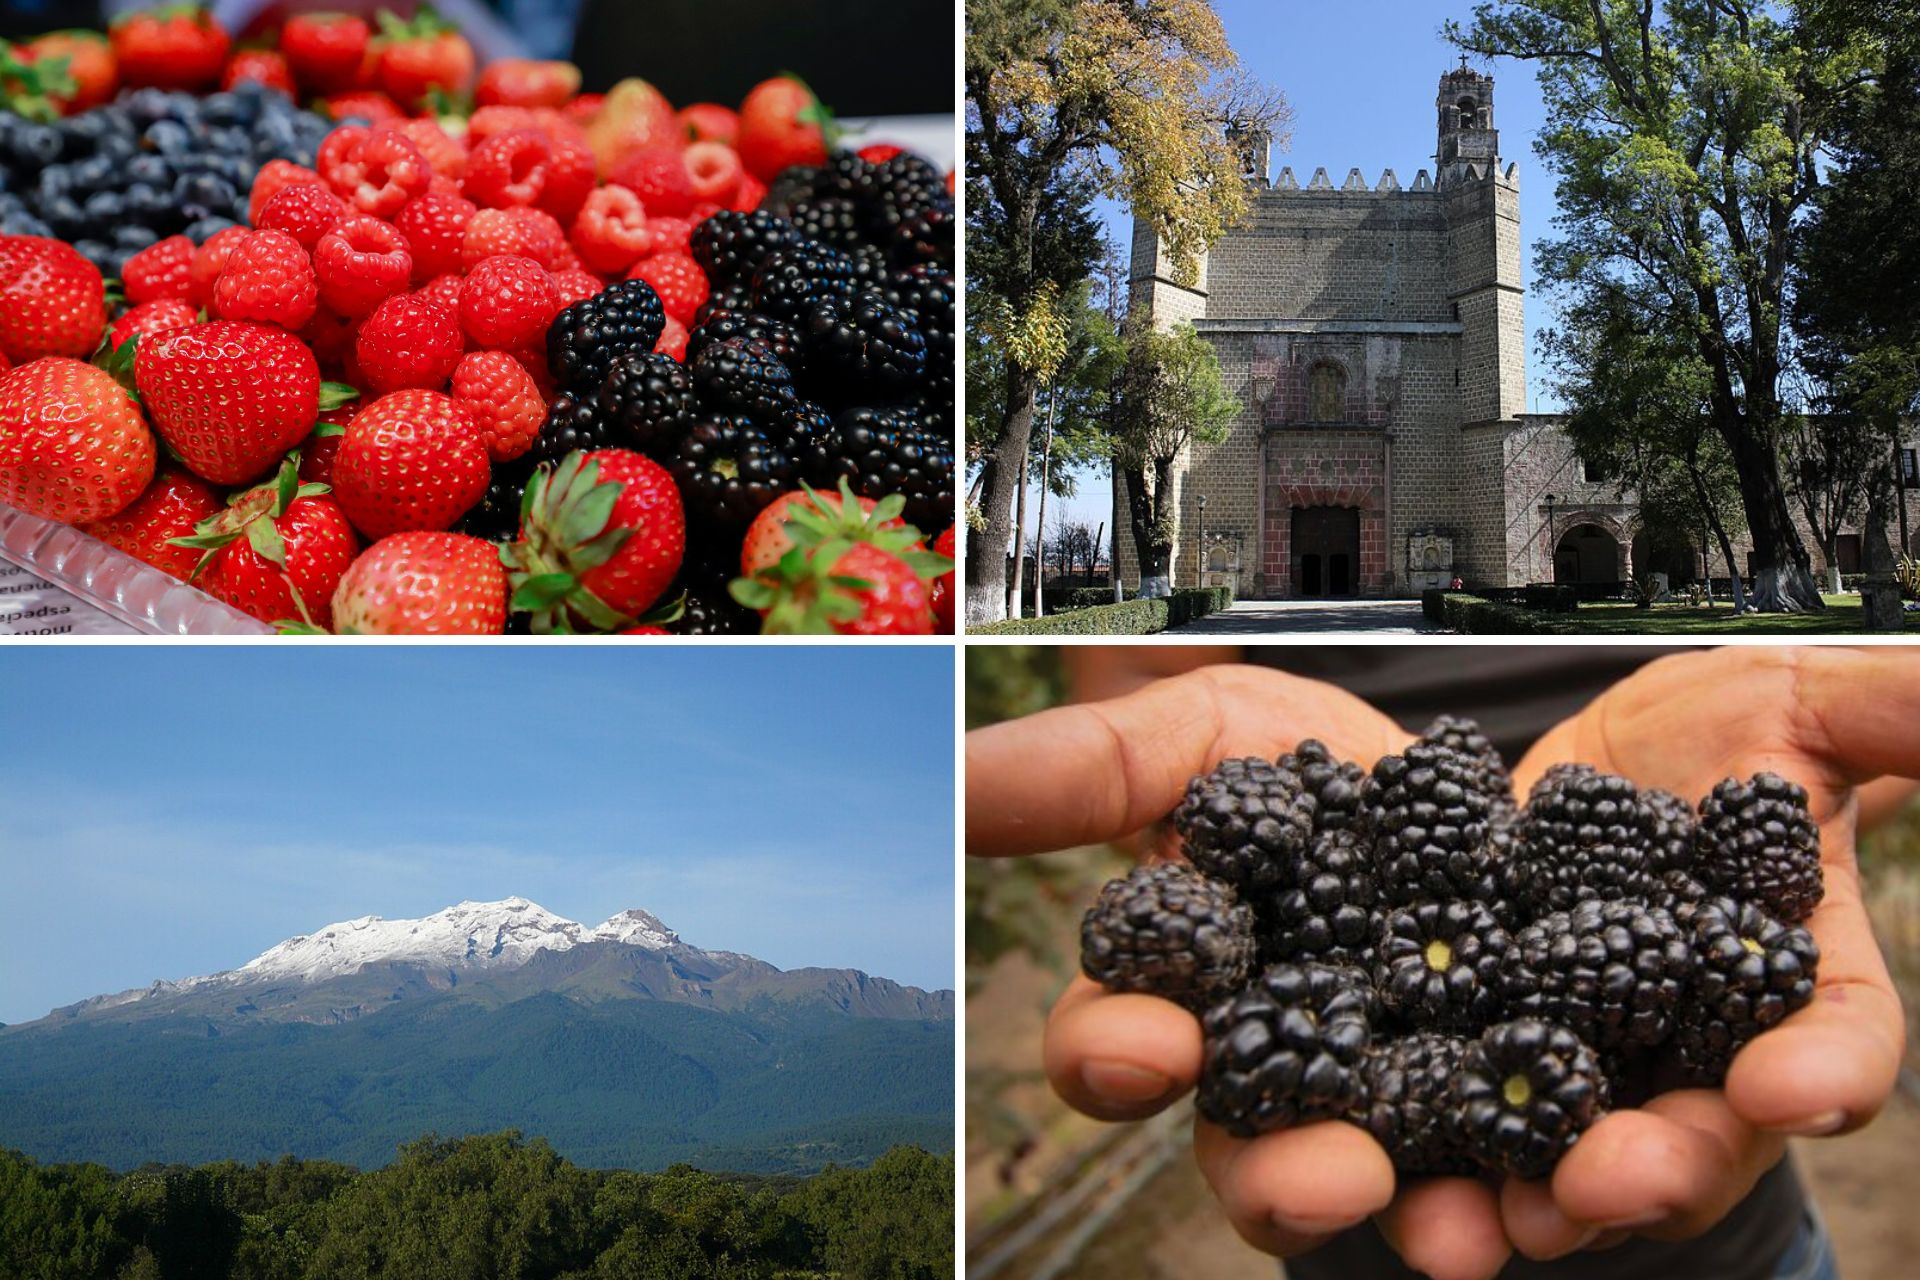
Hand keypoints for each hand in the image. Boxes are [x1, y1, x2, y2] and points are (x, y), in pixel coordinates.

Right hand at [969, 665, 1522, 1279]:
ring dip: (1427, 1219)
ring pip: (1403, 1187)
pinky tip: (1597, 1170)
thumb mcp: (1199, 738)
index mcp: (1194, 999)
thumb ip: (1086, 771)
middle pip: (1261, 1156)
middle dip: (1283, 1178)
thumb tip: (943, 777)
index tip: (1141, 1044)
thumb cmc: (1299, 758)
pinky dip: (1571, 1174)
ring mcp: (1408, 1095)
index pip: (1123, 1046)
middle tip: (1324, 1180)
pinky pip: (1545, 1156)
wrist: (1460, 764)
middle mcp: (1291, 1074)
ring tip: (1457, 1234)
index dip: (1117, 1053)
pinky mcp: (1532, 1092)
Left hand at [1494, 646, 1913, 1261]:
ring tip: (1505, 1219)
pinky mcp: (1492, 1042)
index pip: (1840, 1043)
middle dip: (1656, 1166)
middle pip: (1699, 1134)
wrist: (1605, 754)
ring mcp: (1595, 1058)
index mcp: (1800, 981)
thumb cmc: (1729, 733)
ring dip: (1540, 1195)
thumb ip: (1885, 713)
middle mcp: (1702, 1048)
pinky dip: (1438, 1154)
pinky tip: (1394, 1179)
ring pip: (1578, 1155)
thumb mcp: (1803, 706)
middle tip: (1606, 1182)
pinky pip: (1466, 1113)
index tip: (1791, 1091)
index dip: (1825, 1073)